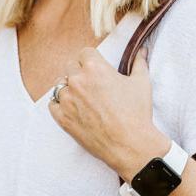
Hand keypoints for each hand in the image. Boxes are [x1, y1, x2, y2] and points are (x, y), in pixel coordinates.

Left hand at [48, 44, 170, 179]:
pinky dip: (59, 105)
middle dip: (79, 73)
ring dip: (68, 89)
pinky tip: (71, 109)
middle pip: (70, 67)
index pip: (85, 53)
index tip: (97, 71)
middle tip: (91, 86)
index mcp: (95, 67)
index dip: (92, 61)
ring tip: (81, 99)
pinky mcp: (63, 118)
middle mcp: (77, 80)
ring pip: (59, 85)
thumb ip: (139, 63)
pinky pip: (52, 105)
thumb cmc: (136, 113)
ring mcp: (67, 100)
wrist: (129, 145)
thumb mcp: (141, 83)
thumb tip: (142, 51)